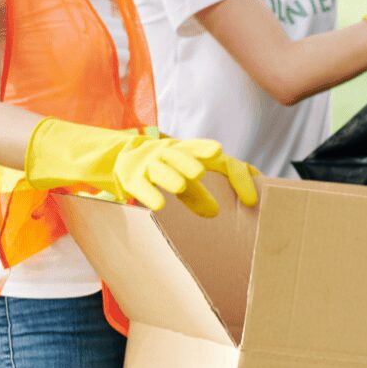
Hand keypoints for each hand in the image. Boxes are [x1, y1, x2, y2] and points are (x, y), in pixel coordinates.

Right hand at [25, 118, 257, 217]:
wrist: (116, 157)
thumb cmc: (160, 170)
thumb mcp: (183, 181)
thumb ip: (198, 194)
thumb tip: (215, 213)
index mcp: (192, 155)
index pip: (221, 160)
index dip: (237, 176)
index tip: (250, 198)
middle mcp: (170, 154)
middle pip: (185, 155)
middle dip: (193, 162)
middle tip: (203, 173)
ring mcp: (149, 163)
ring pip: (162, 165)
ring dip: (173, 173)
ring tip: (182, 183)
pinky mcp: (131, 176)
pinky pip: (141, 185)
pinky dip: (149, 194)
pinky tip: (159, 205)